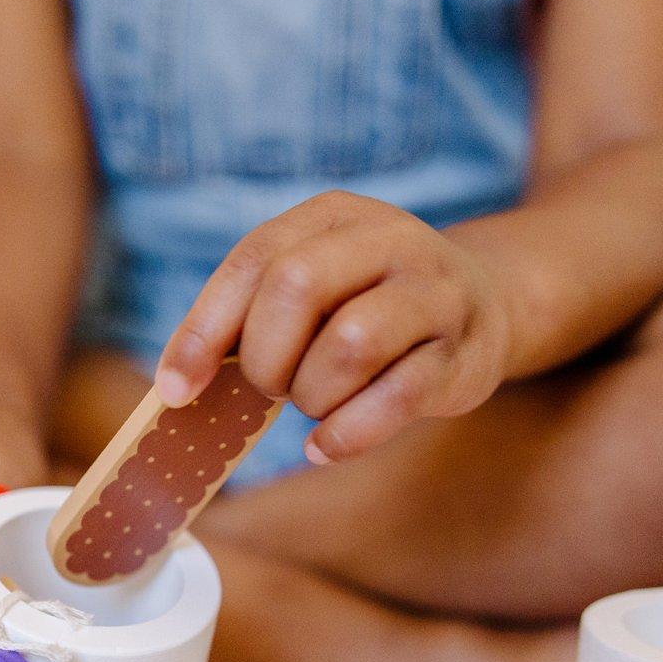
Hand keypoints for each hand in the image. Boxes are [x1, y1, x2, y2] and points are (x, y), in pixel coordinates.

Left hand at [155, 191, 509, 461]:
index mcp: (334, 216)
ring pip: (351, 342)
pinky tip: (326, 446)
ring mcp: (434, 294)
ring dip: (312, 393)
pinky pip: (397, 398)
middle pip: (298, 287)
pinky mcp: (463, 354)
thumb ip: (250, 317)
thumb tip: (177, 384)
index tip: (177, 390)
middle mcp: (390, 240)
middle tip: (272, 388)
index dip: (204, 330)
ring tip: (314, 404)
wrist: (485, 304)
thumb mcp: (313, 287)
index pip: (253, 261)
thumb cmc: (369, 304)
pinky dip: (348, 433)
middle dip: (266, 357)